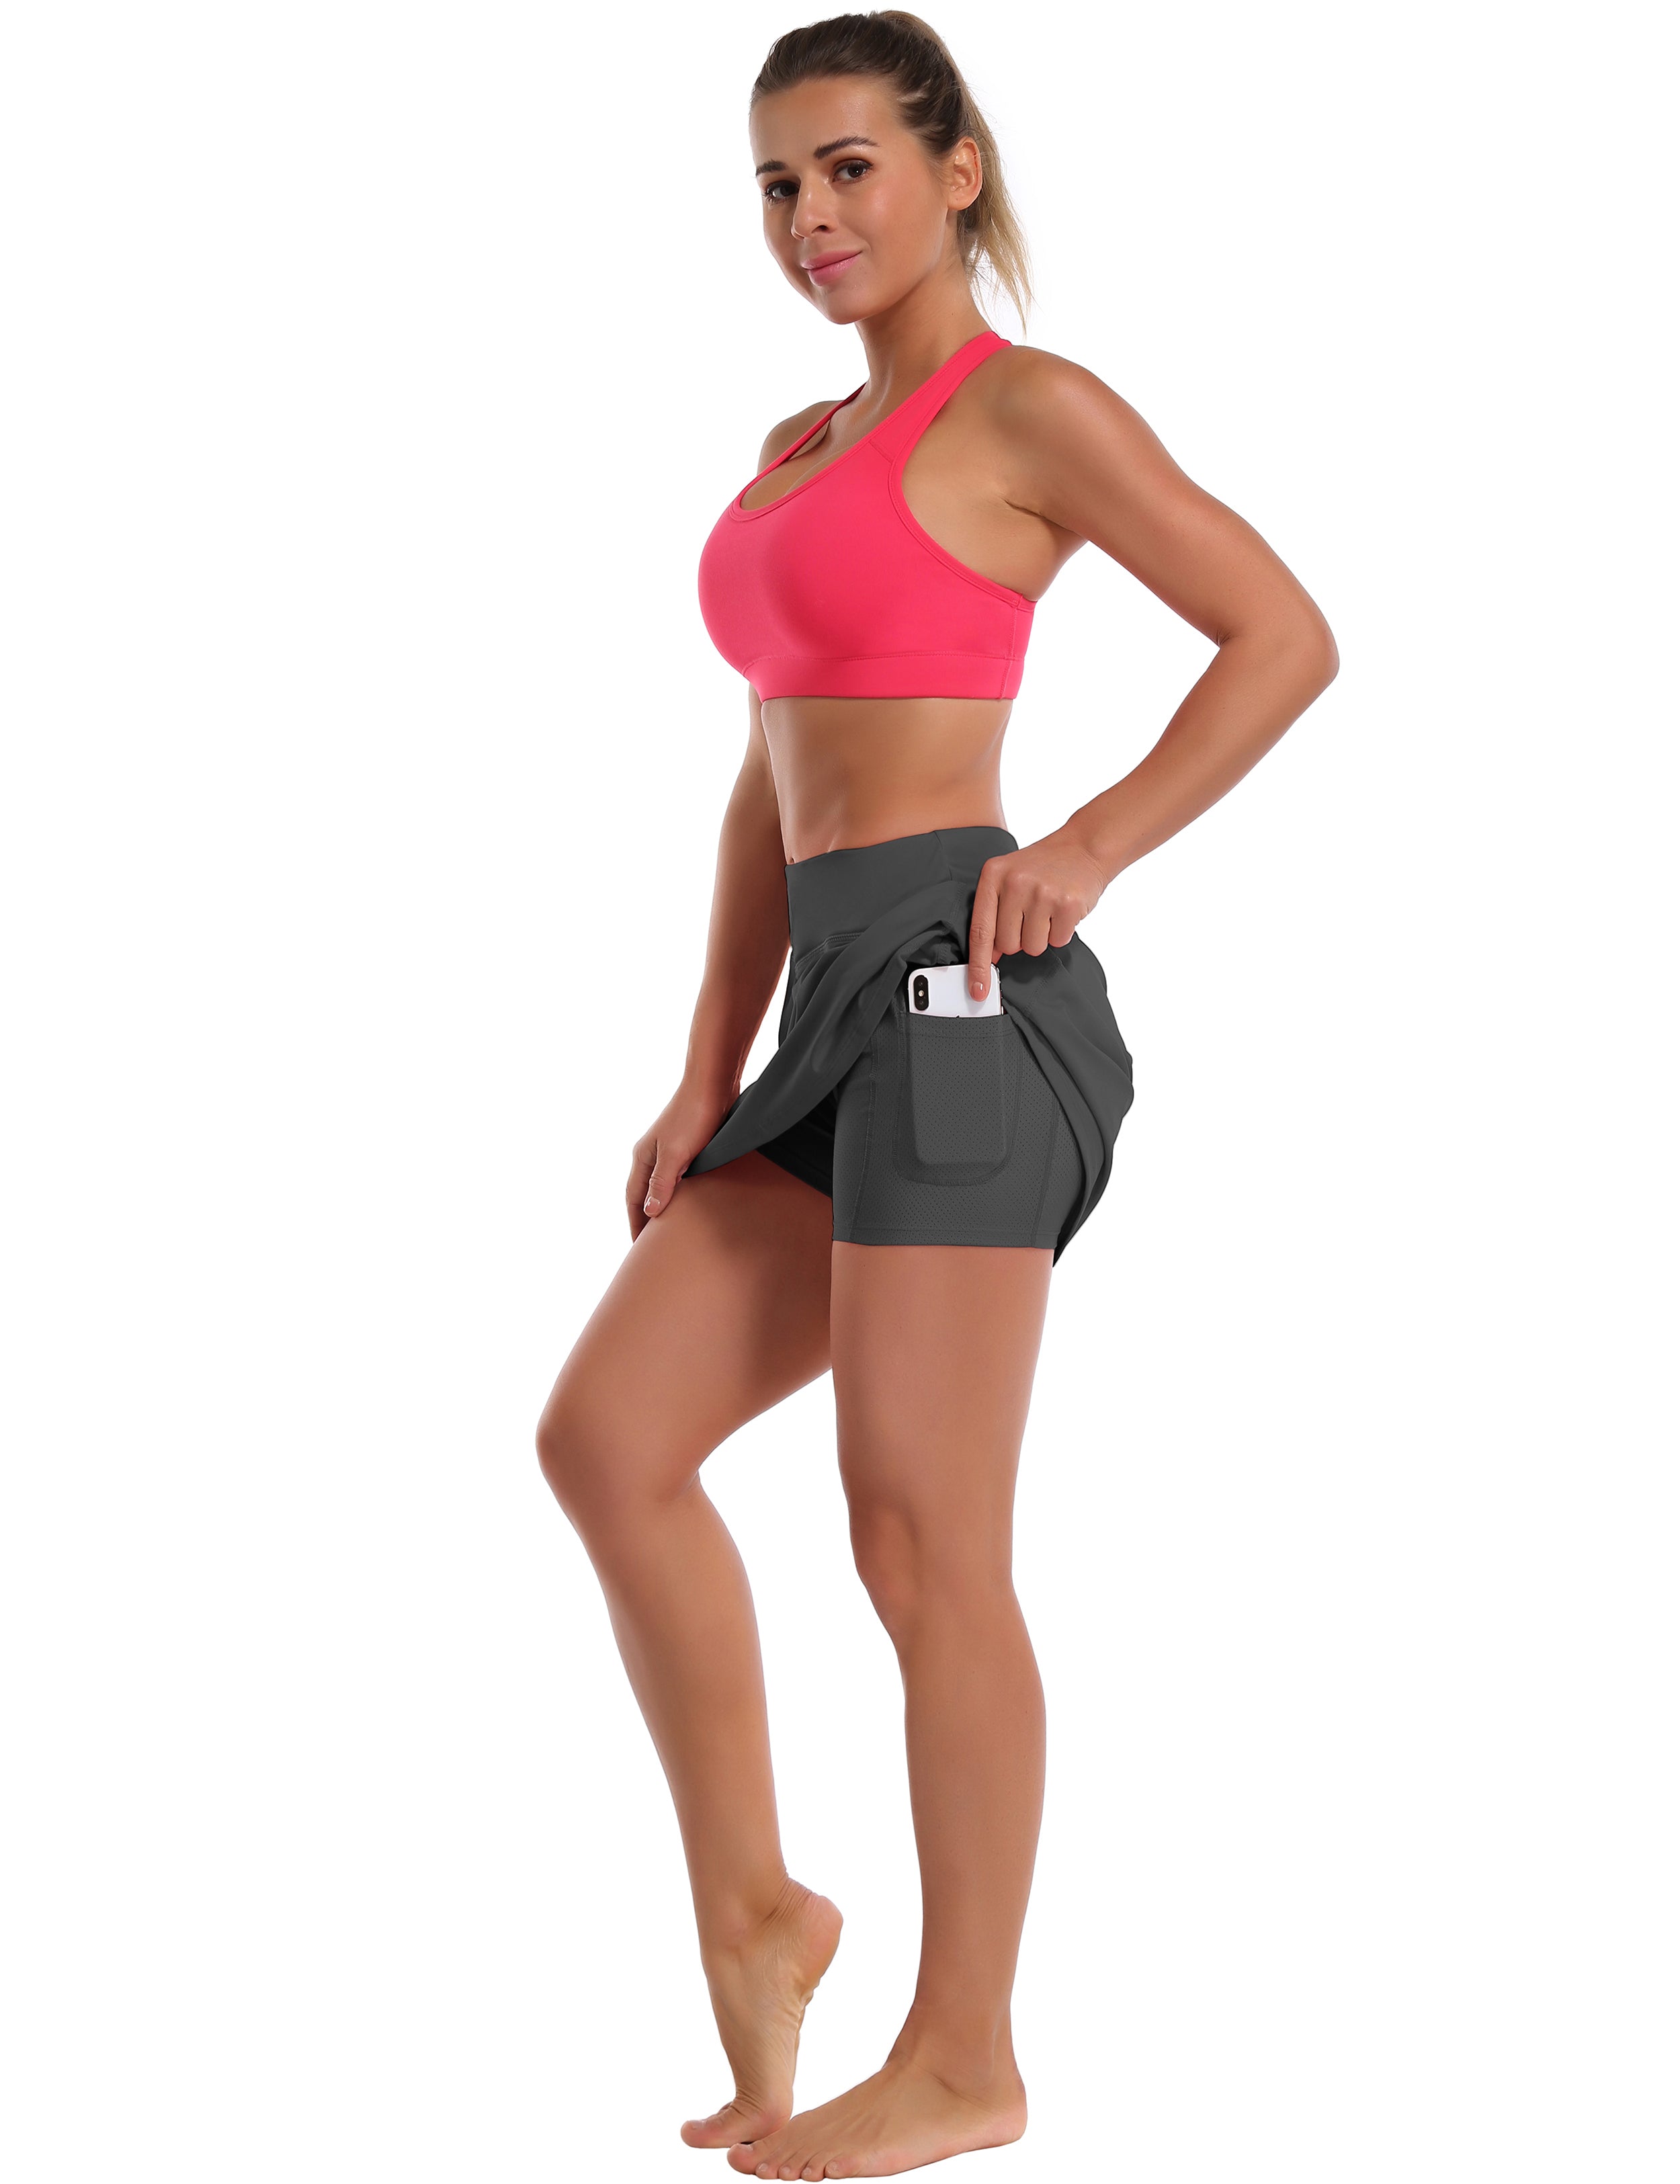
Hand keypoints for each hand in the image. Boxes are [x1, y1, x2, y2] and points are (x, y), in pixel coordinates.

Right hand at [627, 1077, 734, 1238]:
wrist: (713, 1083)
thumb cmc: (694, 1116)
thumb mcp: (676, 1154)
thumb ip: (662, 1183)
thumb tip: (650, 1212)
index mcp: (642, 1157)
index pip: (634, 1199)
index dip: (636, 1223)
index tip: (640, 1249)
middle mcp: (651, 1155)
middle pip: (644, 1194)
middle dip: (646, 1219)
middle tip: (654, 1246)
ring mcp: (669, 1150)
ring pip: (661, 1186)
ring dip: (663, 1206)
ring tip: (671, 1230)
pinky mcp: (688, 1146)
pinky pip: (678, 1178)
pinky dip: (679, 1194)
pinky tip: (690, 1203)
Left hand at [966, 831, 1109, 998]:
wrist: (1084, 847)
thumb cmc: (1044, 867)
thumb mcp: (1010, 878)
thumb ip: (995, 913)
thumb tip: (989, 957)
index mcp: (993, 875)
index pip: (981, 930)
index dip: (978, 965)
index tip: (978, 990)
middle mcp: (1014, 882)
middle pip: (1008, 945)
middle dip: (1021, 939)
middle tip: (1033, 915)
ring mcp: (1041, 893)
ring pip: (1033, 947)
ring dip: (1043, 936)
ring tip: (1049, 909)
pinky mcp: (1067, 903)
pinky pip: (1058, 941)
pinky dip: (1062, 932)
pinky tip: (1063, 910)